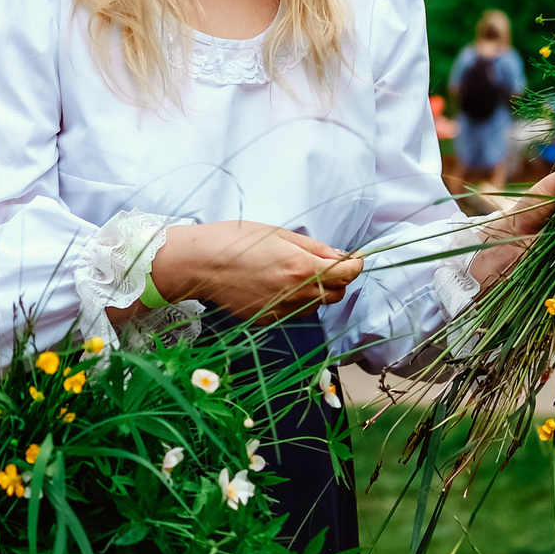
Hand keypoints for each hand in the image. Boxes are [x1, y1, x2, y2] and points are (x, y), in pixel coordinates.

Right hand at [144, 219, 360, 322]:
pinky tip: (276, 285)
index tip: (354, 258)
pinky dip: (294, 301)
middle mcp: (296, 293)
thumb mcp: (278, 233)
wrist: (199, 263)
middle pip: (336, 293)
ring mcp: (282, 310)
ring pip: (316, 305)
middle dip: (337, 279)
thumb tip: (340, 256)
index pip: (347, 274)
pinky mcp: (268, 320)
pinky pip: (293, 313)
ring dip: (316, 290)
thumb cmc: (235, 240)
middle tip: (324, 263)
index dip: (355, 264)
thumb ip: (313, 247)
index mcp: (301, 267)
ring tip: (294, 273)